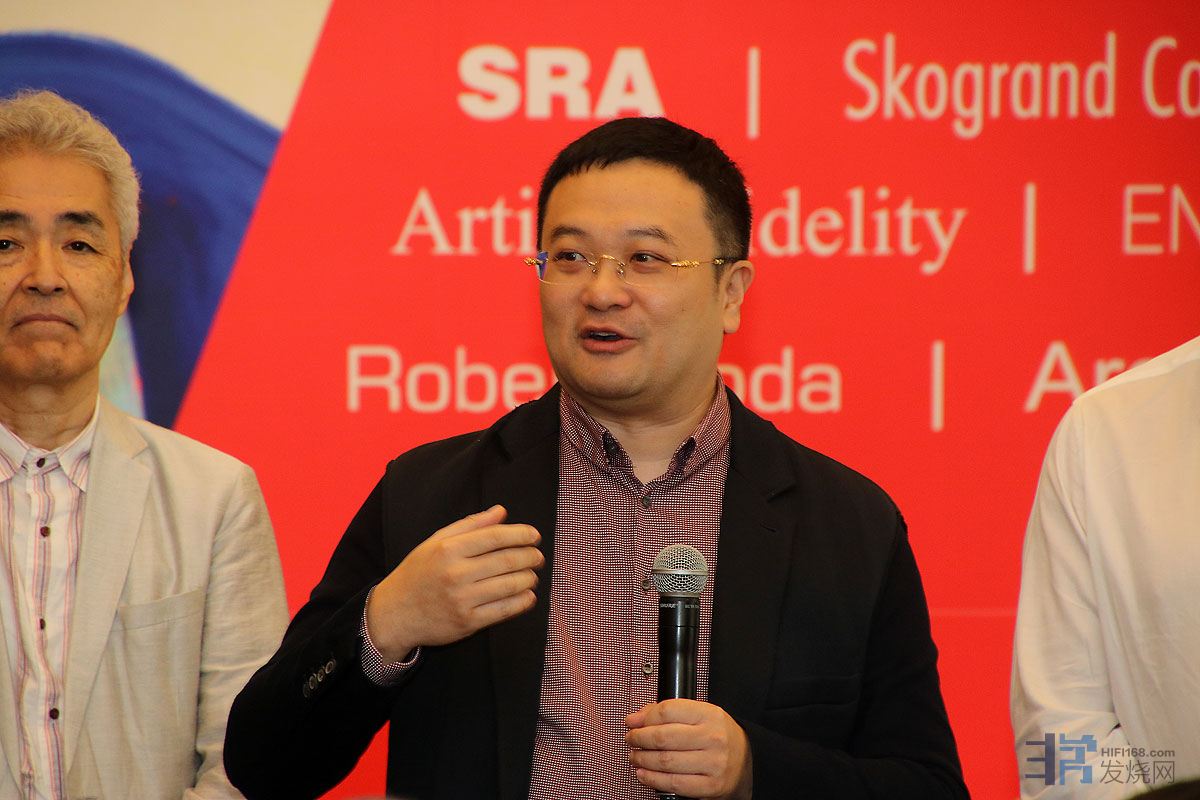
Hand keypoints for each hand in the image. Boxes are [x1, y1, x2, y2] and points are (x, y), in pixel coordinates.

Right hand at [365, 505, 542, 660]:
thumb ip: (470, 525)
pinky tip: (528, 595)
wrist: (394, 614)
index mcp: (449, 549)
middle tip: (538, 556)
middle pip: (507, 560)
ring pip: (510, 585)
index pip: (495, 536)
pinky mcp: (467, 623)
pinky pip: (504, 611)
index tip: (534, 535)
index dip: (521, 534)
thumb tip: (501, 511)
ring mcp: (462, 600)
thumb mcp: (436, 542)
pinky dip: (522, 602)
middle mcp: (456, 574)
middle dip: (530, 556)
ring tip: (532, 575)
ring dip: (529, 578)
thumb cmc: (418, 573)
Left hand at [625, 699, 751, 798]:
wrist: (747, 761)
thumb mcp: (701, 716)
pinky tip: (644, 774)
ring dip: (642, 760)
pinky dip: (653, 780)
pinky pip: (673, 783)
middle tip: (631, 739)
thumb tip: (636, 718)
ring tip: (635, 757)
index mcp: (710, 715)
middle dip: (639, 739)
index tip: (632, 722)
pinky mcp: (710, 786)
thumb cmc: (719, 736)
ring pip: (665, 762)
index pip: (667, 711)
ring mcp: (712, 763)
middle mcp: (712, 738)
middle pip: (662, 737)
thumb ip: (670, 713)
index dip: (644, 717)